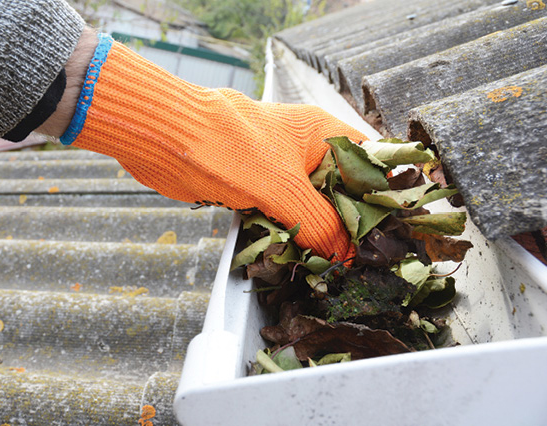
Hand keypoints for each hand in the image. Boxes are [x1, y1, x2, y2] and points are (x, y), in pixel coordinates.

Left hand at [45, 34, 366, 260]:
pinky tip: (299, 259)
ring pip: (312, 207)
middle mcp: (306, 151)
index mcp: (323, 135)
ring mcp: (281, 171)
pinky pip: (283, 216)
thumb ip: (318, 222)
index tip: (392, 232)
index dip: (384, 196)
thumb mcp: (283, 189)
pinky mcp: (257, 188)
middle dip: (350, 224)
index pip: (371, 163)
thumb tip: (343, 255)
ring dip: (319, 234)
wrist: (166, 140)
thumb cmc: (226, 147)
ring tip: (335, 267)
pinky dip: (290, 236)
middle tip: (362, 260)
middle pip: (342, 191)